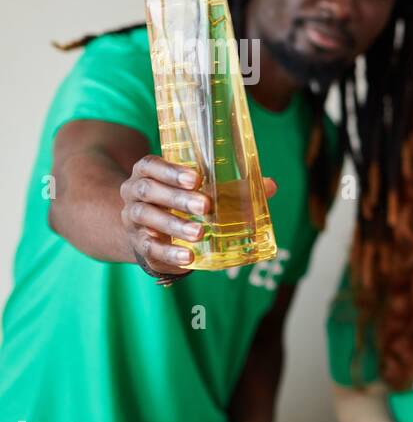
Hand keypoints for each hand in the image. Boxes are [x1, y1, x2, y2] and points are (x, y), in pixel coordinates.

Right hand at [119, 155, 277, 274]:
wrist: (147, 230)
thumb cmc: (181, 202)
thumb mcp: (201, 190)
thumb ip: (232, 188)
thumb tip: (270, 185)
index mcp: (149, 172)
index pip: (152, 165)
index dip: (172, 171)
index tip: (196, 178)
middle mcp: (135, 192)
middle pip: (149, 190)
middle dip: (178, 198)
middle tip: (205, 205)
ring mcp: (133, 218)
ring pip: (147, 218)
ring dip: (174, 225)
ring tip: (200, 233)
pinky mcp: (139, 244)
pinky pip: (149, 247)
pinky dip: (169, 252)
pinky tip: (187, 257)